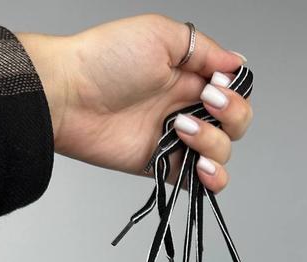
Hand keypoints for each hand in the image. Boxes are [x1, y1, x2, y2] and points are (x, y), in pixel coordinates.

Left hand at [17, 15, 252, 192]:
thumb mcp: (160, 34)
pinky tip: (200, 166)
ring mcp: (177, 139)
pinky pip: (202, 182)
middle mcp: (187, 107)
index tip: (216, 86)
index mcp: (189, 75)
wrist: (69, 96)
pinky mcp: (164, 166)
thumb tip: (236, 63)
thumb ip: (203, 48)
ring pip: (222, 152)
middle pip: (236, 123)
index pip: (234, 90)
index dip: (235, 92)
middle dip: (232, 115)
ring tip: (182, 129)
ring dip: (213, 143)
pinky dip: (212, 179)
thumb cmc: (105, 59)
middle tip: (204, 103)